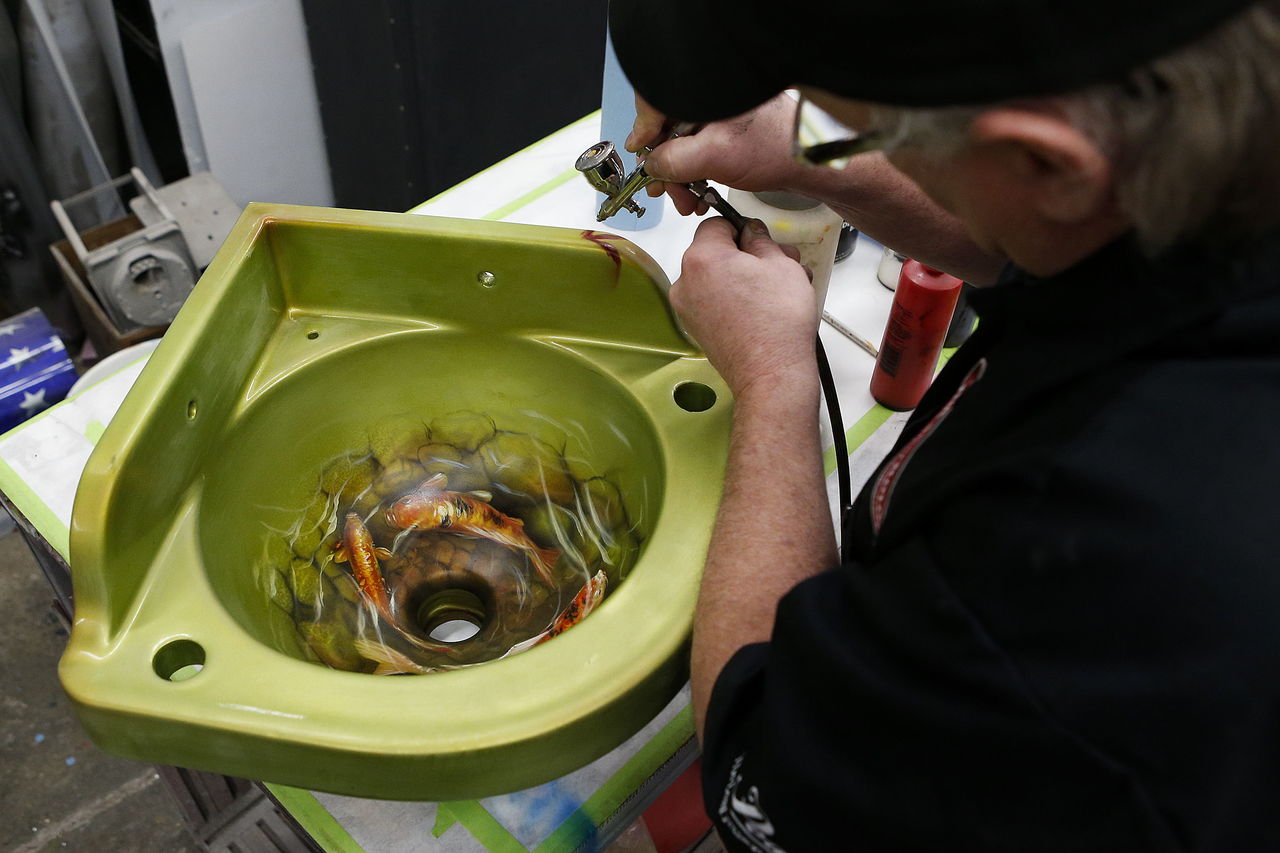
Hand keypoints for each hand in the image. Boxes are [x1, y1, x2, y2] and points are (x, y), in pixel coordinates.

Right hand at [625, 93, 799, 216]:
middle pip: (666, 127)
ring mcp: (718, 113)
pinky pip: (696, 149)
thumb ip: (674, 160)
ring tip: (687, 198)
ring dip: (678, 174)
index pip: (656, 101)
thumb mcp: (715, 156)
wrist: (810, 162)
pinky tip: (698, 189)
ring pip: (680, 142)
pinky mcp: (724, 130)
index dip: (645, 131)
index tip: (642, 157)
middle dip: (664, 164)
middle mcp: (711, 96)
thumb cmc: (778, 148)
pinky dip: (693, 171)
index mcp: (706, 88)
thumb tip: (651, 166)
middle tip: (666, 188)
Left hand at [670, 218, 818, 396]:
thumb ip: (761, 239)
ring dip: (744, 278)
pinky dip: (735, 300)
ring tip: (776, 291)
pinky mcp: (697, 329)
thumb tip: (753, 233)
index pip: (716, 224)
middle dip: (746, 256)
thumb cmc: (776, 323)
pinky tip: (762, 309)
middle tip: (778, 266)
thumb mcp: (781, 263)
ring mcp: (688, 309)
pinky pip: (715, 302)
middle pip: (715, 253)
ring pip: (717, 279)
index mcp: (701, 258)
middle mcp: (686, 283)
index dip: (742, 229)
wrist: (771, 373)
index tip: (760, 240)